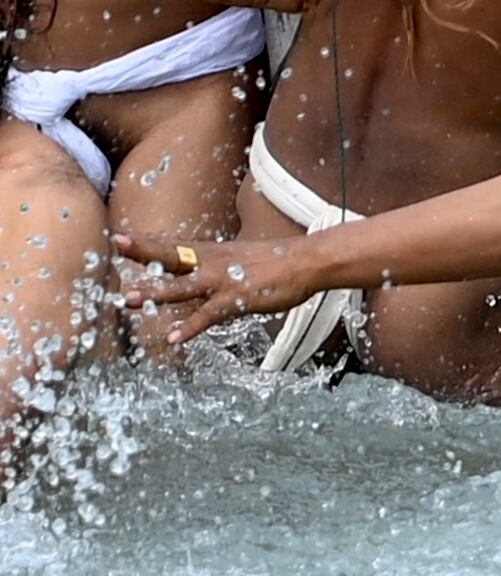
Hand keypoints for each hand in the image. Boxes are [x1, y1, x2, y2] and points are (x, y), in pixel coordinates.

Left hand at [115, 230, 317, 348]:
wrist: (308, 262)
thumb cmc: (277, 262)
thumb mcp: (240, 258)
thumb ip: (217, 267)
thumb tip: (202, 274)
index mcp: (212, 253)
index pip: (173, 245)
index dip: (146, 242)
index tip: (119, 236)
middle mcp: (212, 263)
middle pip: (172, 255)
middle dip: (143, 251)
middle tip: (117, 244)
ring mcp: (222, 281)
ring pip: (181, 287)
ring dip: (154, 292)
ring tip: (127, 299)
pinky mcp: (235, 300)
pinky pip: (207, 315)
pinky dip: (190, 327)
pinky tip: (174, 338)